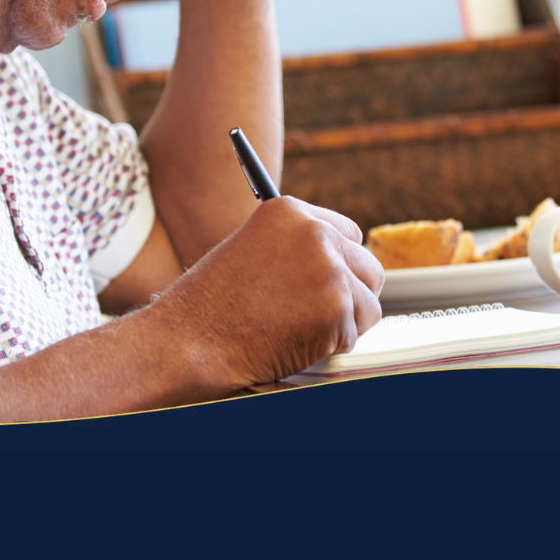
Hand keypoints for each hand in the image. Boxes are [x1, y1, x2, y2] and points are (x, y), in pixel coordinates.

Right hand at [153, 196, 385, 389]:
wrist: (190, 341)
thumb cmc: (210, 305)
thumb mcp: (251, 250)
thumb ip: (294, 248)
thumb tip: (337, 263)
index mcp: (289, 211)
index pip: (348, 233)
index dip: (339, 264)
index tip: (322, 285)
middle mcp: (315, 233)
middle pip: (369, 266)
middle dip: (351, 295)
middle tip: (315, 315)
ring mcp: (328, 271)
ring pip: (369, 303)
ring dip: (344, 323)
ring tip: (298, 329)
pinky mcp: (336, 310)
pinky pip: (355, 335)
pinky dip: (331, 348)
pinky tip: (293, 343)